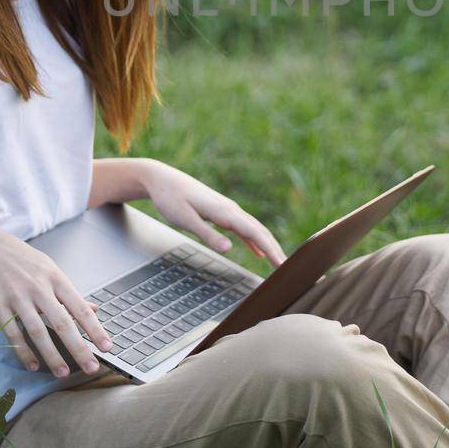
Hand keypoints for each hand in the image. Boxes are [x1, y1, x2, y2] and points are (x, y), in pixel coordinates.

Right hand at [0, 223, 112, 377]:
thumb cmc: (22, 259)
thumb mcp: (50, 270)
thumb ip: (70, 293)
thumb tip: (94, 309)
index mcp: (56, 279)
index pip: (80, 308)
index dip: (95, 329)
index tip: (107, 347)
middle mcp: (39, 289)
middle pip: (62, 323)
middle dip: (79, 348)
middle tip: (91, 368)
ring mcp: (18, 297)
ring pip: (38, 331)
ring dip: (52, 355)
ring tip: (62, 373)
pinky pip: (13, 333)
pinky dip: (23, 351)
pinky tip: (33, 365)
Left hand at [141, 161, 287, 266]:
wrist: (161, 178)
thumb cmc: (170, 198)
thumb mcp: (184, 219)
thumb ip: (207, 234)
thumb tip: (229, 249)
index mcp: (224, 211)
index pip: (255, 232)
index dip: (270, 249)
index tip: (282, 264)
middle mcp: (230, 209)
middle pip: (260, 231)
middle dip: (275, 249)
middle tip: (287, 269)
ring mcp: (227, 210)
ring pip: (254, 229)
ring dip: (267, 245)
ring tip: (278, 262)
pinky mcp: (221, 212)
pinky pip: (243, 228)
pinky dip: (253, 241)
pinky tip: (258, 253)